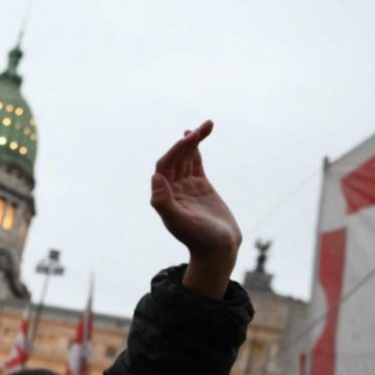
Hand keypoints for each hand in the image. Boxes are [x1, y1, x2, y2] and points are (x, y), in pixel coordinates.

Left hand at [151, 120, 241, 298]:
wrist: (219, 250)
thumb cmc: (200, 240)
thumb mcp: (181, 223)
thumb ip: (164, 203)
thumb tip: (155, 177)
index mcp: (164, 197)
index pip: (165, 166)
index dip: (176, 150)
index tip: (192, 137)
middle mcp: (172, 190)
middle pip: (175, 158)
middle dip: (187, 142)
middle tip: (205, 126)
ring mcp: (185, 188)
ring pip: (185, 159)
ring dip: (193, 142)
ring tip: (206, 125)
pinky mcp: (200, 188)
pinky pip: (195, 164)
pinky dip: (196, 150)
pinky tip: (197, 137)